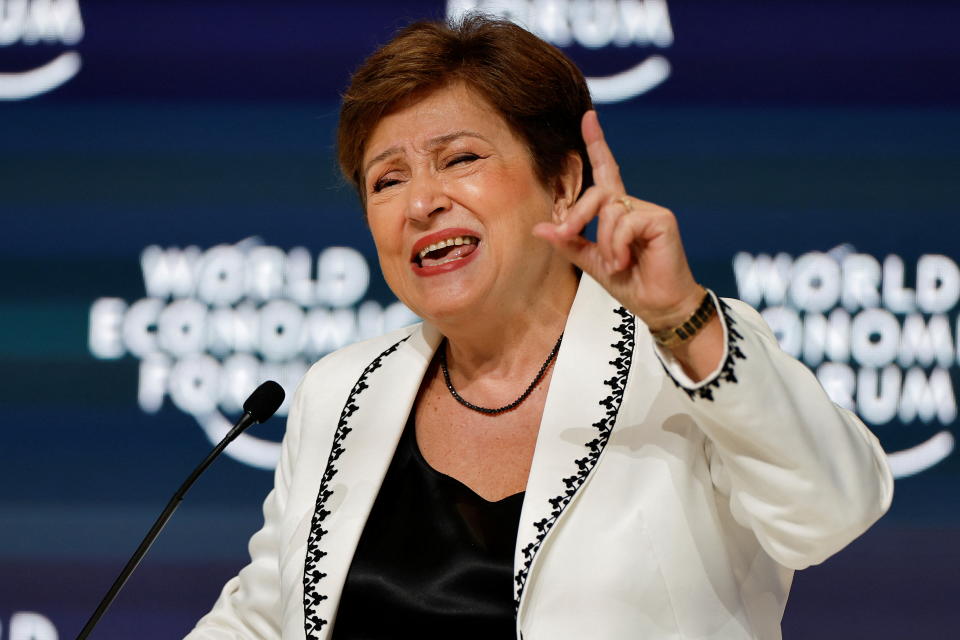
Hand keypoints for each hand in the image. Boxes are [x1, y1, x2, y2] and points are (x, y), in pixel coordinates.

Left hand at [533, 110, 702, 330]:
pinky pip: (625, 222)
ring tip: (615, 264)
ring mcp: (649, 210)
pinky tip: (624, 261)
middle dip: (577, 216)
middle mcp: (633, 205)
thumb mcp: (591, 263)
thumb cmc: (630, 283)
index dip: (598, 143)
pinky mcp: (661, 219)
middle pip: (597, 193)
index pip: (606, 171)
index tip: (589, 117)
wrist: (659, 305)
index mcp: (618, 212)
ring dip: (604, 243)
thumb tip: (539, 228)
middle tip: (568, 236)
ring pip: (609, 210)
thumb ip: (568, 243)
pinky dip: (617, 245)